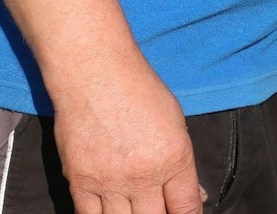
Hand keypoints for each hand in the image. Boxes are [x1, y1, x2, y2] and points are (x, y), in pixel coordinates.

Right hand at [52, 59, 204, 213]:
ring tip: (134, 208)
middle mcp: (144, 176)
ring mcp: (111, 182)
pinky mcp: (80, 182)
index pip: (187, 208)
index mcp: (175, 159)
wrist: (94, 75)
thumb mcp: (175, 123)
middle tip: (156, 208)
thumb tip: (195, 195)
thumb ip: (183, 164)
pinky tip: (111, 211)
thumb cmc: (140, 91)